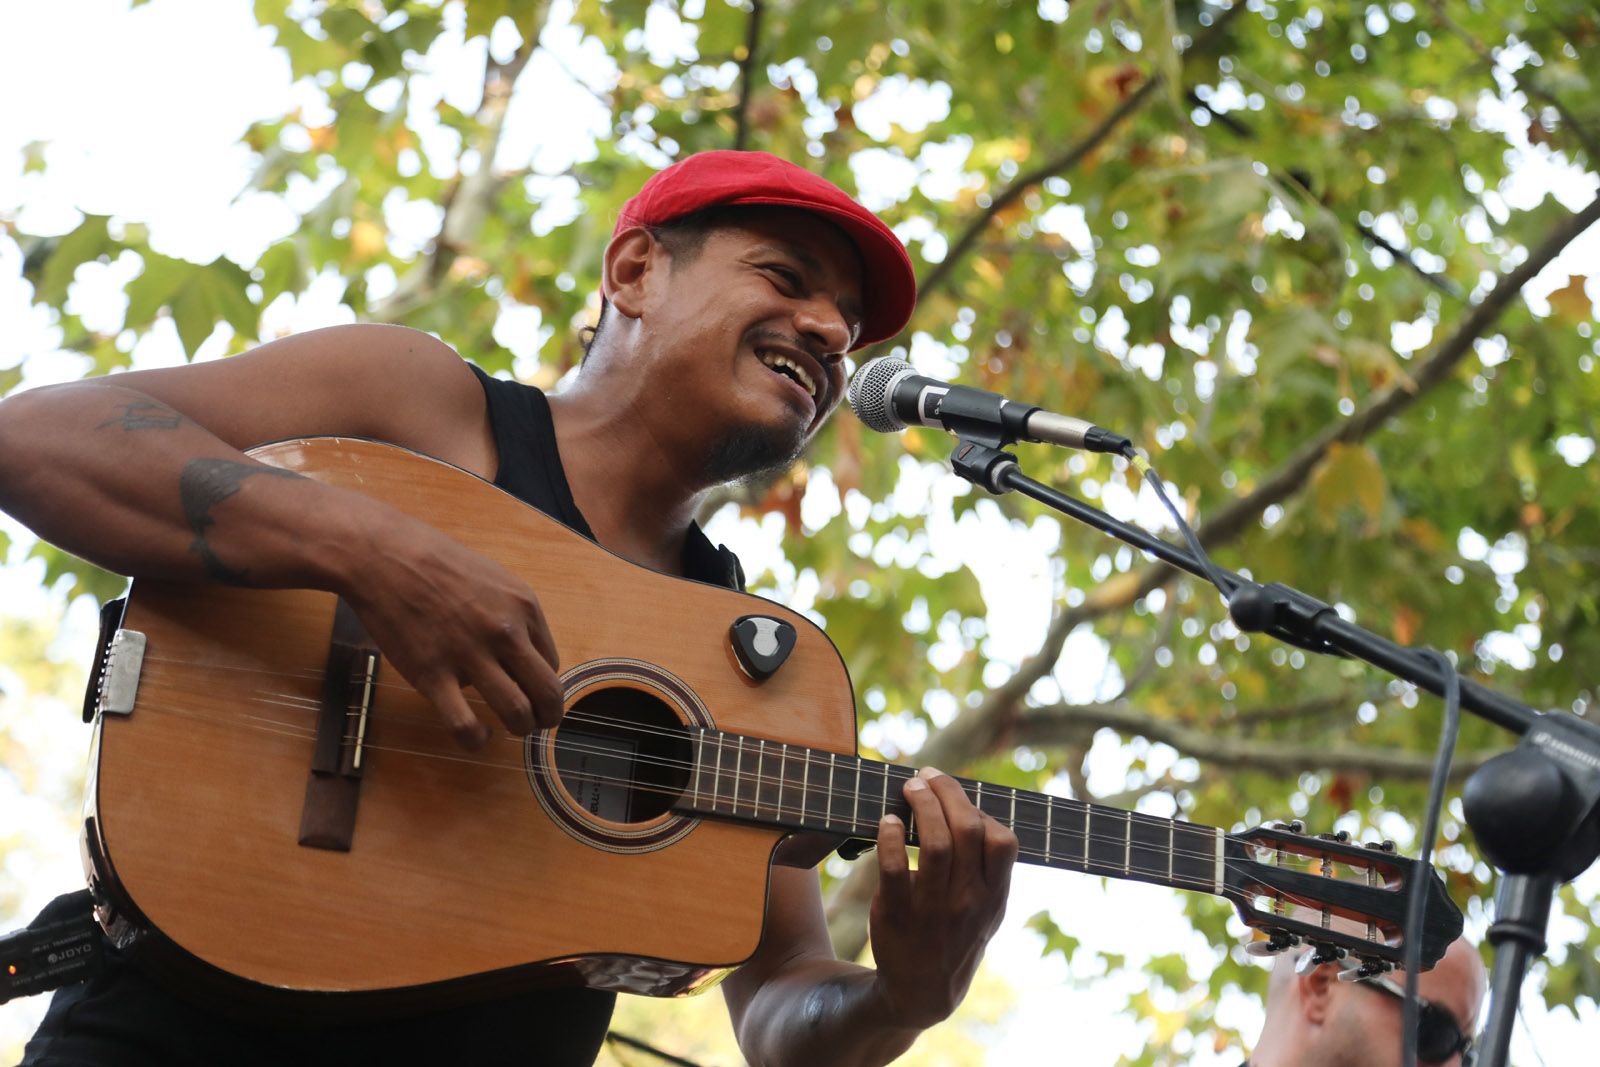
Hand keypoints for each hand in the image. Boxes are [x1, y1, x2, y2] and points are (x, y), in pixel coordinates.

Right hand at [338, 512, 563, 747]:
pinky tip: (478, 735)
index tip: (530, 687)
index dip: (543, 682)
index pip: (552, 662)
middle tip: (540, 722)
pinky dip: (478, 740)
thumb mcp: (493, 579)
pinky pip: (465, 725)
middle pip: (548, 692)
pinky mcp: (432, 675)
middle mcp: (504, 632)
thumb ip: (513, 615)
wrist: (384, 557)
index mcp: (524, 607)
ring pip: (517, 713)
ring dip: (521, 728)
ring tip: (511, 728)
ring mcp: (469, 655)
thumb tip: (524, 656)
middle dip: (549, 715)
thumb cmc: (437, 565)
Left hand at [867, 767, 1018, 1028]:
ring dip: (922, 805)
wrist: (921, 991)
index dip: (980, 809)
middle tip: (926, 775)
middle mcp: (969, 902)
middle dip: (947, 792)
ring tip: (910, 788)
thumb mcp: (987, 909)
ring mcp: (934, 910)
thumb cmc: (955, 935)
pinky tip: (887, 822)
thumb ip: (987, 867)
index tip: (955, 794)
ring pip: (935, 844)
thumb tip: (969, 808)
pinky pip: (894, 869)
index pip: (1004, 842)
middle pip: (967, 830)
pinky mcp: (896, 915)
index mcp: (994, 896)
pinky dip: (890, 838)